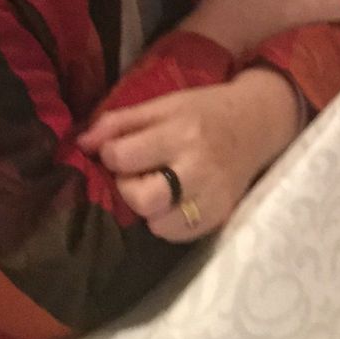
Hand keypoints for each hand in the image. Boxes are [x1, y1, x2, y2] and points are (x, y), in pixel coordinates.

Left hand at [78, 69, 301, 241]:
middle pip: (141, 199)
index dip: (112, 154)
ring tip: (156, 188)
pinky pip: (177, 234)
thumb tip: (82, 144)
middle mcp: (198, 168)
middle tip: (137, 175)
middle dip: (128, 188)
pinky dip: (167, 221)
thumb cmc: (204, 110)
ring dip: (148, 209)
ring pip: (158, 225)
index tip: (120, 150)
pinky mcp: (220, 216)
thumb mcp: (163, 104)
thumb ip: (120, 122)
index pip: (123, 157)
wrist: (257, 124)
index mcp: (182, 133)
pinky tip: (173, 201)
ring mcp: (212, 197)